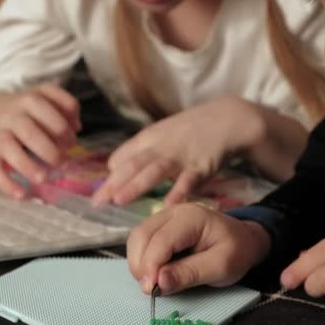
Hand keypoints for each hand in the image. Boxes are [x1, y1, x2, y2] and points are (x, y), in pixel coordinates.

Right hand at [0, 83, 80, 197]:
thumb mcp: (43, 98)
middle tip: (63, 163)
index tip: (72, 140)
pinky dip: (7, 184)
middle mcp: (12, 115)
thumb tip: (77, 128)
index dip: (64, 124)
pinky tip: (23, 195)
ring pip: (10, 148)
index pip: (47, 107)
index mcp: (31, 99)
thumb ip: (64, 106)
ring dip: (29, 166)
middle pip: (30, 131)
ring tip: (45, 178)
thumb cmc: (25, 110)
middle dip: (51, 150)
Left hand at [92, 97, 264, 205]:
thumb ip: (137, 151)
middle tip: (98, 202)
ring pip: (155, 170)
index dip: (109, 179)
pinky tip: (168, 205)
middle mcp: (161, 147)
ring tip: (119, 200)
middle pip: (133, 165)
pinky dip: (178, 192)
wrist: (227, 119)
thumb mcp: (160, 134)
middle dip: (114, 184)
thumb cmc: (190, 131)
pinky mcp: (201, 165)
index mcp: (149, 140)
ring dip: (136, 185)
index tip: (96, 198)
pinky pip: (188, 180)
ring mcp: (181, 156)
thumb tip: (111, 167)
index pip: (122, 158)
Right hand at [127, 203, 270, 294]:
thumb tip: (159, 282)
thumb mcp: (221, 267)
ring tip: (153, 282)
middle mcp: (174, 211)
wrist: (243, 240)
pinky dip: (142, 258)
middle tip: (151, 289)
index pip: (161, 240)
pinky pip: (142, 239)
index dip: (151, 266)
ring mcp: (165, 216)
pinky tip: (155, 271)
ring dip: (138, 262)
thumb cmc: (236, 251)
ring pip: (137, 237)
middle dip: (140, 265)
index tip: (152, 290)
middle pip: (142, 235)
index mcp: (192, 217)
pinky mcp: (161, 225)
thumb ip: (190, 274)